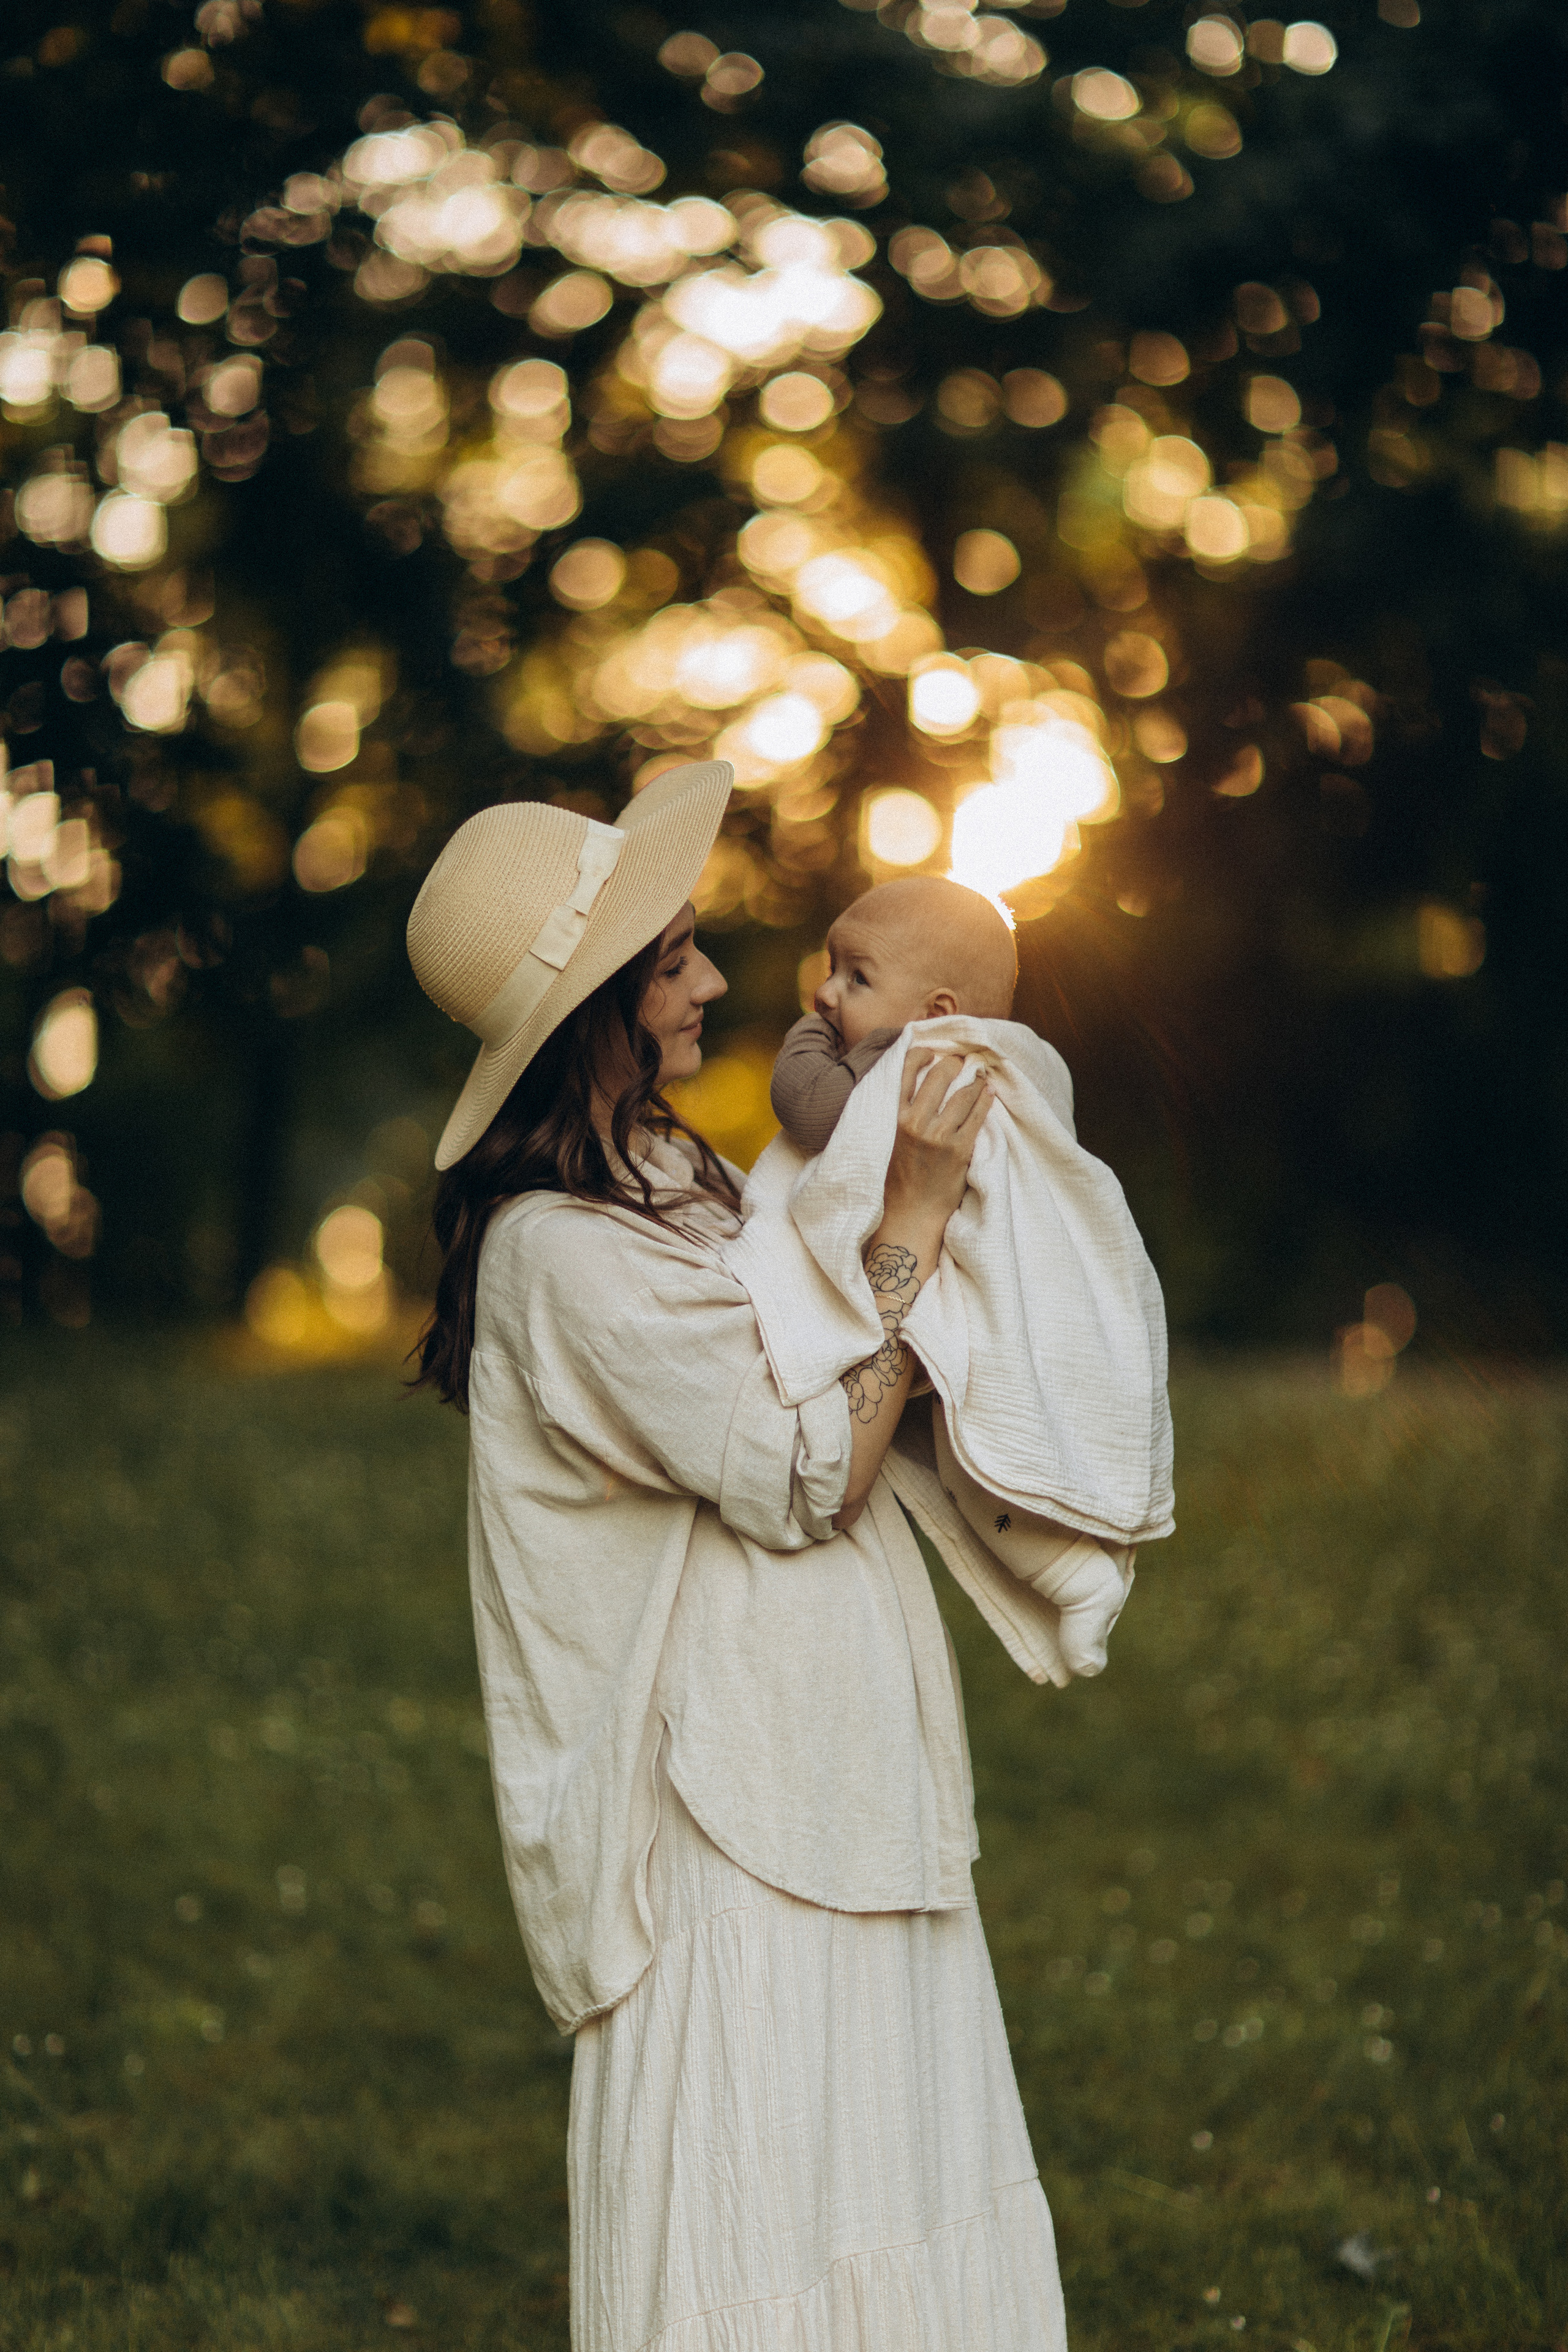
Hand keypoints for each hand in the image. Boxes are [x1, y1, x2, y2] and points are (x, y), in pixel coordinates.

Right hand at [881, 1050, 991, 1233]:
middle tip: (963, 1062)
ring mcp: (938, 1137)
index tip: (932, 1052)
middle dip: (954, 1063)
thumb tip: (916, 1085)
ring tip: (980, 1076)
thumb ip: (900, 1112)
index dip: (921, 1054)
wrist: (910, 1212)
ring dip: (974, 1081)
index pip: (905, 1071)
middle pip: (939, 1076)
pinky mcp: (958, 1150)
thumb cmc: (899, 1177)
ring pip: (962, 1095)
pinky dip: (985, 1101)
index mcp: (894, 1117)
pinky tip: (988, 1093)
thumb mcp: (890, 1139)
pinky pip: (977, 1117)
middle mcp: (915, 1123)